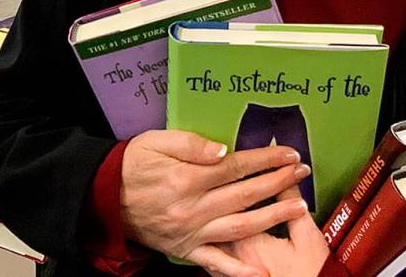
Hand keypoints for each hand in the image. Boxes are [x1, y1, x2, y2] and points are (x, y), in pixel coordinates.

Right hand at [120, 130, 310, 276]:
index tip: (288, 154)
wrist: (103, 198)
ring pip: (240, 226)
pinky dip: (238, 270)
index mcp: (187, 178)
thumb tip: (224, 150)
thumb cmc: (131, 165)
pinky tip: (261, 272)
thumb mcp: (156, 142)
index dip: (265, 160)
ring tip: (299, 208)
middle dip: (278, 183)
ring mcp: (191, 232)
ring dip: (272, 217)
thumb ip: (191, 144)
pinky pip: (215, 262)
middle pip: (245, 194)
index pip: (236, 167)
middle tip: (302, 172)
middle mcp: (193, 207)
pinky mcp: (185, 250)